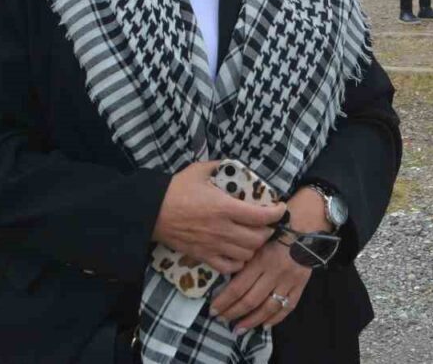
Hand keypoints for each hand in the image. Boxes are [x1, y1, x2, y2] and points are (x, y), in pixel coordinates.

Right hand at [152, 161, 285, 275]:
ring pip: (246, 254)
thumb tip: (234, 164)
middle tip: (267, 223)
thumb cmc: (176, 189)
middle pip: (258, 238)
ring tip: (254, 237)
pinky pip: (229, 267)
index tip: (280, 208)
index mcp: (225, 207)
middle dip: (268, 231)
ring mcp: (214, 245)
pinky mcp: (203, 256)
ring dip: (255, 246)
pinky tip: (239, 253)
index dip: (276, 213)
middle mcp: (223, 229)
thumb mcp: (199, 170)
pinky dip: (239, 262)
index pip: (261, 216)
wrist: (151, 212)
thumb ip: (220, 166)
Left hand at [209, 189, 326, 330]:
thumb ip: (244, 259)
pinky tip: (263, 325)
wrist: (305, 226)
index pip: (238, 287)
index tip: (213, 309)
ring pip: (268, 308)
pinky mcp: (300, 285)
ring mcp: (289, 281)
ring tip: (238, 329)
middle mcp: (274, 273)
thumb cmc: (276, 230)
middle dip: (232, 313)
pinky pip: (287, 307)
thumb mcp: (256, 240)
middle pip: (250, 300)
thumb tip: (225, 279)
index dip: (224, 301)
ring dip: (251, 321)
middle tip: (220, 319)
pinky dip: (275, 319)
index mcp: (260, 260)